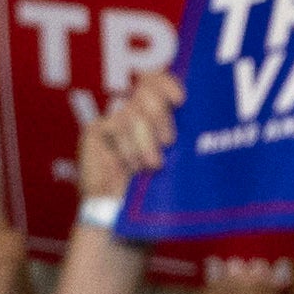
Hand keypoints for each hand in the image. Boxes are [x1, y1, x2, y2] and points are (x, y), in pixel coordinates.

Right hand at [77, 69, 182, 204]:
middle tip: (169, 142)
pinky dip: (127, 147)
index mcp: (154, 113)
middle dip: (161, 115)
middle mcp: (132, 110)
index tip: (180, 100)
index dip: (166, 82)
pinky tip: (130, 165)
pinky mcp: (95, 130)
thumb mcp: (175, 157)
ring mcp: (112, 119)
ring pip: (133, 113)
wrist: (121, 213)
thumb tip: (199, 117)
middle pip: (146, 91)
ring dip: (145, 141)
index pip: (156, 80)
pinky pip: (115, 125)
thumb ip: (178, 134)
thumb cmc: (152, 189)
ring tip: (152, 165)